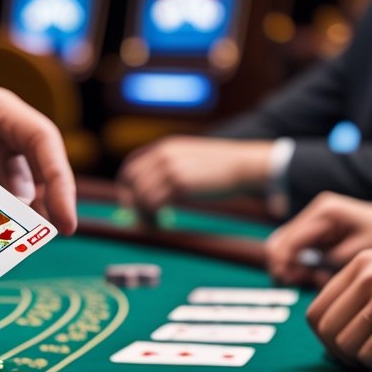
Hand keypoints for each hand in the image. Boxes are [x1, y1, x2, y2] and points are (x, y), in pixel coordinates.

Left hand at [115, 137, 272, 213]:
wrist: (245, 165)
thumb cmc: (221, 168)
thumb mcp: (191, 159)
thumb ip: (171, 167)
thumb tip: (154, 188)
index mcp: (165, 147)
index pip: (131, 165)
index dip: (126, 185)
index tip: (130, 201)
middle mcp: (164, 154)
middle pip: (130, 180)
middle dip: (130, 201)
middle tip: (139, 218)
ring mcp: (171, 168)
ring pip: (140, 194)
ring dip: (142, 213)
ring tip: (153, 223)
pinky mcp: (180, 184)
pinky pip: (153, 203)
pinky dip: (151, 217)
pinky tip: (160, 224)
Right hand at [267, 192, 371, 286]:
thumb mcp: (359, 251)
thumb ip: (327, 260)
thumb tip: (296, 271)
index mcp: (325, 212)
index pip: (291, 237)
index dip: (282, 259)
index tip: (285, 278)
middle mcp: (315, 212)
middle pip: (281, 239)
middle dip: (282, 262)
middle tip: (292, 281)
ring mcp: (314, 220)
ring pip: (285, 244)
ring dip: (289, 263)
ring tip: (303, 279)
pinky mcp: (316, 229)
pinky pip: (296, 247)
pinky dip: (297, 261)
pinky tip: (309, 274)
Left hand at [305, 243, 371, 371]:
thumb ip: (362, 291)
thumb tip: (330, 331)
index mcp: (360, 265)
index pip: (316, 310)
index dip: (326, 338)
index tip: (346, 349)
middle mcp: (367, 277)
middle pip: (324, 331)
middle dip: (341, 354)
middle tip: (365, 362)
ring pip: (344, 346)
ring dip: (364, 363)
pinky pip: (370, 356)